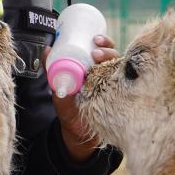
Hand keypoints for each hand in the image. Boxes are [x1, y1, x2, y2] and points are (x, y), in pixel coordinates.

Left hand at [45, 35, 118, 162]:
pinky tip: (123, 72)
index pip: (104, 50)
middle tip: (96, 51)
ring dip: (113, 60)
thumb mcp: (58, 89)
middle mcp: (108, 77)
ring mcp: (114, 88)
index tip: (95, 39)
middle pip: (114, 57)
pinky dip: (127, 77)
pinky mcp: (120, 98)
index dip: (103, 42)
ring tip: (100, 59)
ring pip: (120, 69)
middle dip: (108, 49)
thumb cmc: (70, 110)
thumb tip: (46, 49)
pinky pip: (127, 86)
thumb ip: (52, 72)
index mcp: (95, 70)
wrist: (79, 136)